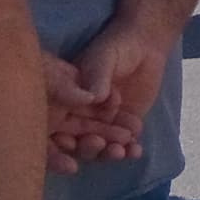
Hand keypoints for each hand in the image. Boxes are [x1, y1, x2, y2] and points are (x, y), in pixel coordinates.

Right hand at [58, 23, 169, 156]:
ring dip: (109, 152)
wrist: (146, 47)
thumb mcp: (104, 59)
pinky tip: (136, 150)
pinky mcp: (121, 128)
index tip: (69, 145)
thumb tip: (93, 98)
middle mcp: (78, 118)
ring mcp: (99, 125)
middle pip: (76, 142)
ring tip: (122, 150)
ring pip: (100, 147)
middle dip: (87, 147)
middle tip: (100, 143)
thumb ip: (97, 78)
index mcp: (64, 101)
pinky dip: (128, 149)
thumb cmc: (116, 47)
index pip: (53, 129)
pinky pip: (122, 144)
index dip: (56, 143)